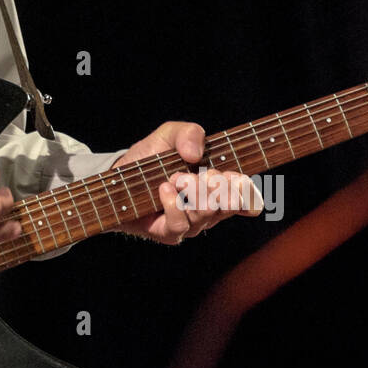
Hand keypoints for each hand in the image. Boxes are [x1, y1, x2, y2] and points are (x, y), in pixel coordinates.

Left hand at [113, 120, 263, 244]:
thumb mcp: (169, 134)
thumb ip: (188, 133)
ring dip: (192, 191)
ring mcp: (191, 224)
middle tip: (204, 174)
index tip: (233, 175)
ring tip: (177, 177)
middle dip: (218, 185)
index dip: (247, 191)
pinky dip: (173, 203)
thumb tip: (196, 154)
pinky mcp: (169, 233)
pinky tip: (165, 188)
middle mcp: (209, 210)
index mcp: (218, 188)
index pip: (248, 200)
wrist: (118, 177)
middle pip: (229, 205)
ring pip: (205, 214)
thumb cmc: (151, 157)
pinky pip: (180, 225)